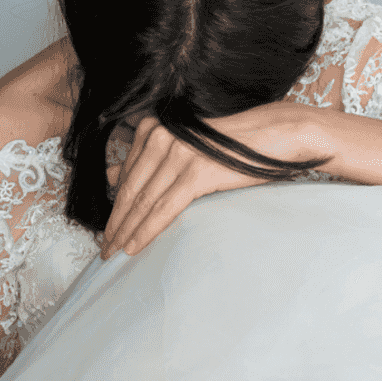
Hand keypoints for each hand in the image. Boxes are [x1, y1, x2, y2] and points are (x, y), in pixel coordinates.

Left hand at [100, 102, 331, 259]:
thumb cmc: (235, 144)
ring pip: (144, 201)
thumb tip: (113, 173)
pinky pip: (164, 208)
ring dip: (126, 231)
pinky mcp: (196, 171)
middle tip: (104, 248)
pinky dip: (146, 230)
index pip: (128, 174)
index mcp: (157, 128)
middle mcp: (162, 136)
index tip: (107, 228)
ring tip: (114, 252)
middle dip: (115, 222)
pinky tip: (134, 246)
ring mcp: (178, 153)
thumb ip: (152, 158)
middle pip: (131, 189)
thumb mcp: (187, 146)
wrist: (277, 136)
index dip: (115, 205)